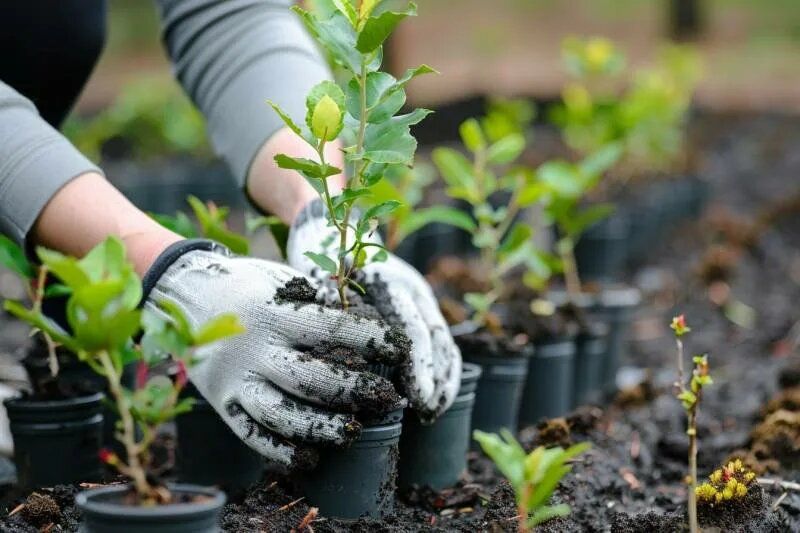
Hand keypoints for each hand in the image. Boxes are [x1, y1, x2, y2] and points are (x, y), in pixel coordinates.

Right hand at [143, 241, 407, 468]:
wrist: (181, 293)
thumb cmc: (244, 283)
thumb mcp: (280, 278)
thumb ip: (319, 297)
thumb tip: (364, 315)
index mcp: (274, 313)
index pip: (330, 329)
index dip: (369, 339)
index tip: (396, 347)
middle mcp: (255, 349)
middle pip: (312, 379)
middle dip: (355, 391)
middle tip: (387, 397)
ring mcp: (236, 380)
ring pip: (283, 415)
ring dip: (322, 428)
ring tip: (354, 431)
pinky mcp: (222, 402)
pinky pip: (251, 434)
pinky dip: (280, 451)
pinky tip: (309, 457)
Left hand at [287, 200, 461, 422]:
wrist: (333, 225)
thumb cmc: (319, 254)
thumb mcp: (320, 277)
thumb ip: (331, 308)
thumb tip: (335, 350)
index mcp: (392, 282)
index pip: (414, 331)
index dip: (419, 367)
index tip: (417, 397)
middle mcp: (413, 287)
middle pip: (436, 338)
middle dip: (435, 378)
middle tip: (428, 412)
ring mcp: (420, 295)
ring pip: (444, 340)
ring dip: (444, 377)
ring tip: (434, 411)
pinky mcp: (419, 305)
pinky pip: (439, 339)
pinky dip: (440, 367)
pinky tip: (433, 395)